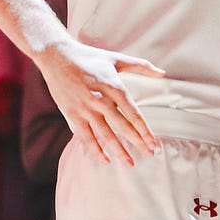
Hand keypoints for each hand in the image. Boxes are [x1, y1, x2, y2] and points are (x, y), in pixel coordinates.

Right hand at [31, 38, 164, 165]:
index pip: (134, 114)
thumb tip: (162, 72)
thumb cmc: (89, 57)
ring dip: (119, 151)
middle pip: (123, 126)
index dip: (144, 130)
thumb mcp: (116, 58)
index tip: (153, 143)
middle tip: (149, 154)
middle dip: (137, 142)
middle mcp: (101, 99)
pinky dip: (95, 149)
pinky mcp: (72, 114)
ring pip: (105, 135)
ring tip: (130, 163)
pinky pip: (86, 136)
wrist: (57, 56)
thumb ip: (141, 66)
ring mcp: (86, 108)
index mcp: (114, 86)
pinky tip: (105, 160)